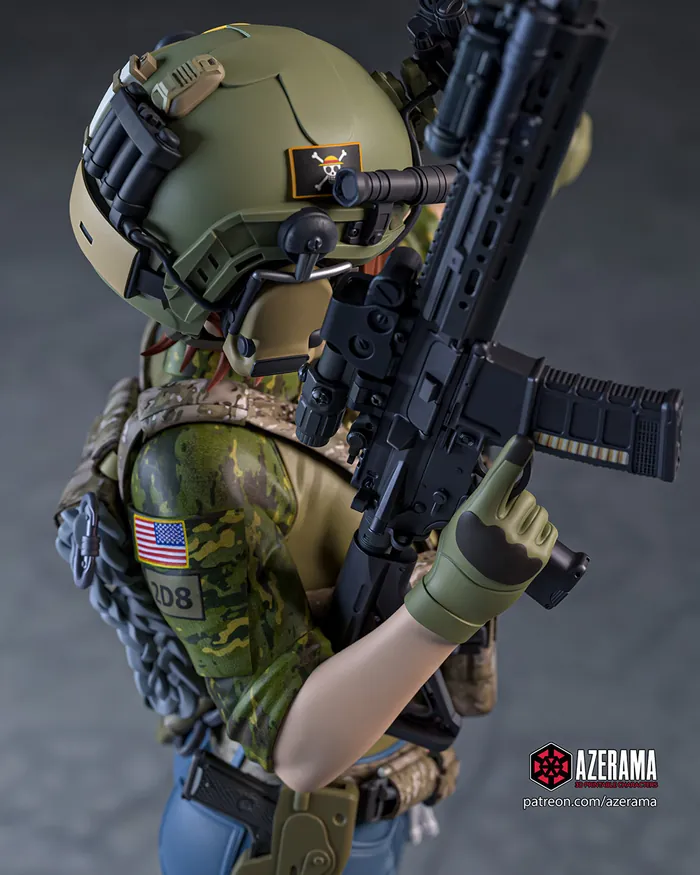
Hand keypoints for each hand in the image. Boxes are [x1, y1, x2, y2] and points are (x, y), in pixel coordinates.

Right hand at [404, 435, 556, 642]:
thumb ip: (484, 497)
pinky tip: (522, 541)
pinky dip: (538, 531)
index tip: (524, 442)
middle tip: (501, 519)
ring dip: (528, 517)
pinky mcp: (537, 558)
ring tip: (510, 534)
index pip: (501, 478)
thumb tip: (508, 472)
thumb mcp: (462, 519)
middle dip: (516, 503)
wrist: (465, 593)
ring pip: (539, 511)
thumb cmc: (459, 553)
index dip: (513, 456)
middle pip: (525, 495)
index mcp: (479, 514)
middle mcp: (502, 528)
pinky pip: (549, 529)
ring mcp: (522, 545)